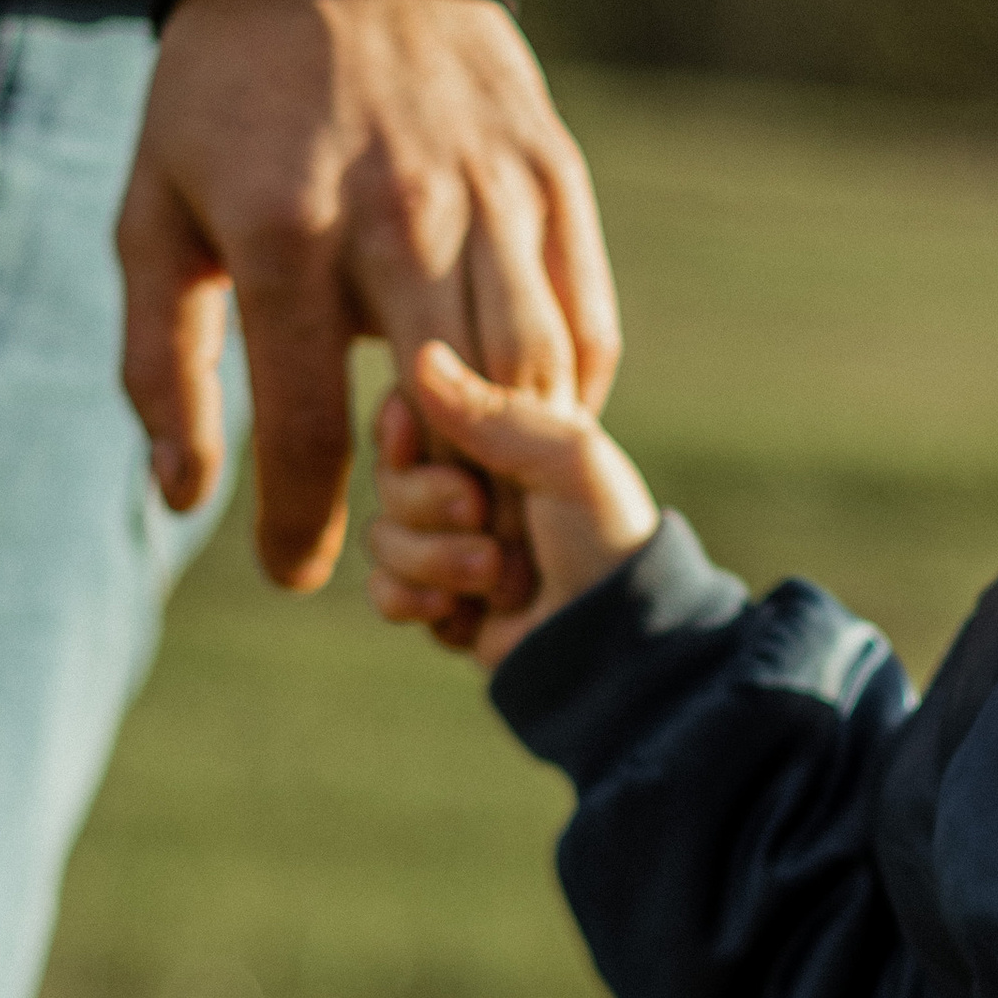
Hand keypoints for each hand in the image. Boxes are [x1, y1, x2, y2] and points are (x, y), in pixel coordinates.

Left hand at [119, 0, 619, 591]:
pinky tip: (534, 422)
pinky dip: (568, 389)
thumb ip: (159, 363)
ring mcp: (489, 191)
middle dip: (438, 508)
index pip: (306, 425)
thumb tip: (186, 499)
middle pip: (452, 412)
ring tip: (484, 504)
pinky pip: (584, 316)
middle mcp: (398, 215)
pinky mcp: (550, 172)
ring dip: (518, 459)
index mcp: (285, 233)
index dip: (301, 524)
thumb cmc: (222, 102)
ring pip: (534, 370)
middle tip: (417, 551)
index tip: (299, 575)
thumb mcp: (152, 216)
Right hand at [367, 337, 658, 671]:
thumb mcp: (566, 462)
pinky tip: (458, 611)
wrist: (614, 641)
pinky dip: (413, 600)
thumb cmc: (607, 541)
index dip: (402, 425)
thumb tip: (423, 356)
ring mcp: (449, 547)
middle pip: (389, 477)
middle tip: (480, 515)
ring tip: (497, 576)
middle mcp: (469, 489)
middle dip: (428, 502)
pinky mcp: (440, 602)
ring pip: (383, 537)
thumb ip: (495, 412)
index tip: (411, 434)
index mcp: (501, 442)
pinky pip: (384, 591)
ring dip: (436, 558)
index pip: (414, 413)